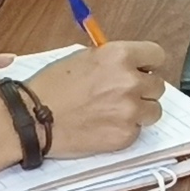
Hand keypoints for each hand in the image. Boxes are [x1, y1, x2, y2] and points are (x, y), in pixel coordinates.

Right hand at [39, 39, 169, 155]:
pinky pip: (138, 131)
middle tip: (122, 95)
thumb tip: (132, 64)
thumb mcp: (83, 58)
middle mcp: (129, 81)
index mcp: (119, 55)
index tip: (144, 70)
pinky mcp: (125, 135)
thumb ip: (112, 60)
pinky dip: (125, 129)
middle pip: (158, 85)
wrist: (31, 118)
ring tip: (114, 112)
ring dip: (139, 111)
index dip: (149, 64)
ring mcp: (130, 110)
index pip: (157, 55)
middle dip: (143, 89)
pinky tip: (104, 126)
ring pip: (153, 110)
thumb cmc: (50, 88)